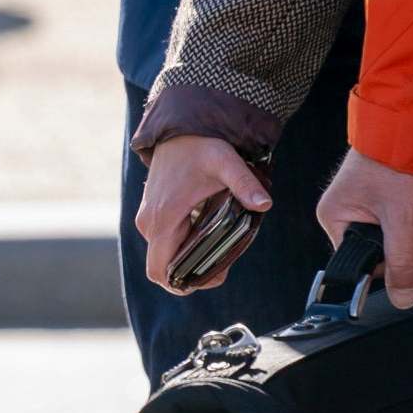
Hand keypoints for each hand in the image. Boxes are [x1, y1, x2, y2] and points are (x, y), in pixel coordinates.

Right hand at [135, 135, 272, 292]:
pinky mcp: (153, 213)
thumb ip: (244, 184)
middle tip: (223, 260)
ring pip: (166, 256)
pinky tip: (207, 232)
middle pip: (165, 268)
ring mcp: (149, 218)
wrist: (178, 129)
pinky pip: (165, 243)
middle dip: (194, 272)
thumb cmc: (199, 147)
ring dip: (189, 258)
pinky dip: (184, 246)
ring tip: (218, 244)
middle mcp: (150, 222)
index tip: (212, 274)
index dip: (185, 283)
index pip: (160, 271)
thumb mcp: (226, 163)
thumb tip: (264, 204)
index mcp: (164, 218)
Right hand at [317, 149, 412, 309]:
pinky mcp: (390, 204)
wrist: (411, 130)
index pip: (363, 263)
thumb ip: (402, 263)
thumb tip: (401, 299)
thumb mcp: (402, 220)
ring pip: (405, 241)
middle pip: (388, 253)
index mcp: (336, 219)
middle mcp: (349, 216)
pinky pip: (411, 227)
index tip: (408, 248)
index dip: (391, 262)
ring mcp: (371, 210)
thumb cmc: (393, 164)